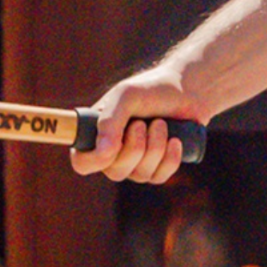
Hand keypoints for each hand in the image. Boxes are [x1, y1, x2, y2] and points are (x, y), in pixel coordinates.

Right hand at [70, 63, 200, 183]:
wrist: (185, 90)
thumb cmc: (150, 90)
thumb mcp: (126, 97)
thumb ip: (110, 121)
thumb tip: (103, 152)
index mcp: (96, 137)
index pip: (82, 163)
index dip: (94, 160)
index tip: (113, 143)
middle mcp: (112, 156)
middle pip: (115, 172)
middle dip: (135, 147)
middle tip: (143, 122)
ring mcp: (134, 166)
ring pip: (140, 174)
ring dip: (156, 146)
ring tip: (161, 123)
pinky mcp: (156, 170)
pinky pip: (159, 177)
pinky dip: (170, 157)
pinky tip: (175, 139)